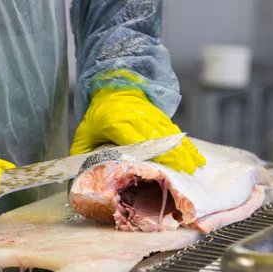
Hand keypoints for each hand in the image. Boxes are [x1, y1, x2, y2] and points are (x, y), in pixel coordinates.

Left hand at [70, 87, 205, 173]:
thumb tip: (77, 184)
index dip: (152, 152)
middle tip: (187, 171)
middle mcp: (136, 117)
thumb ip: (80, 157)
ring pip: (169, 133)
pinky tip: (195, 154)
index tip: (164, 166)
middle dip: (174, 155)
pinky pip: (174, 130)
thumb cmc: (96, 117)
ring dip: (183, 150)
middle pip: (157, 138)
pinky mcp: (159, 116)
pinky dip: (185, 143)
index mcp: (115, 122)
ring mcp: (150, 115)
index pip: (135, 139)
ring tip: (195, 165)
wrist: (111, 86)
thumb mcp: (83, 136)